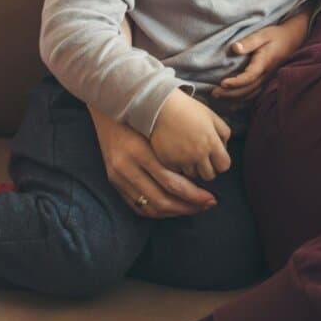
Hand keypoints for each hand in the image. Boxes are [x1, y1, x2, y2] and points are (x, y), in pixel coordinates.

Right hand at [88, 104, 216, 217]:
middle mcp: (126, 167)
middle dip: (188, 207)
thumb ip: (177, 151)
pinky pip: (138, 207)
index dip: (194, 195)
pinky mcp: (114, 182)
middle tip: (207, 205)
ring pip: (150, 207)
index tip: (211, 198)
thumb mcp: (159, 127)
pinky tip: (173, 208)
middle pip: (162, 199)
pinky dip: (157, 211)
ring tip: (193, 208)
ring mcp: (118, 176)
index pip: (171, 183)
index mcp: (139, 151)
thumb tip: (203, 173)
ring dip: (174, 212)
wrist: (109, 107)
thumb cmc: (142, 114)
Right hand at [150, 90, 231, 180]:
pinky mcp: (168, 161)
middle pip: (209, 175)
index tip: (215, 158)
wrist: (161, 107)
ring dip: (193, 168)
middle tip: (202, 159)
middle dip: (208, 168)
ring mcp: (183, 159)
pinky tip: (176, 154)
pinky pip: (177, 172)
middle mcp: (198, 154)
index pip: (224, 166)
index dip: (221, 162)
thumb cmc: (188, 109)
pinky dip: (178, 166)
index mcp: (211, 142)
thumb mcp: (211, 116)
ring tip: (188, 155)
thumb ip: (223, 133)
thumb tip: (224, 149)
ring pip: (193, 175)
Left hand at [212, 10, 310, 100]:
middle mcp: (267, 74)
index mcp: (264, 63)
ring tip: (219, 98)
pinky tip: (233, 105)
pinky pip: (256, 95)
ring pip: (251, 95)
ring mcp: (269, 80)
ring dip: (235, 99)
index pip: (249, 77)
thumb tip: (235, 48)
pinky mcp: (268, 81)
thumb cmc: (276, 35)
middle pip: (248, 89)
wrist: (293, 39)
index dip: (236, 82)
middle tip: (213, 93)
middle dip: (230, 93)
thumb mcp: (263, 34)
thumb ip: (249, 41)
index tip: (222, 83)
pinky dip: (244, 101)